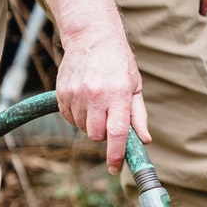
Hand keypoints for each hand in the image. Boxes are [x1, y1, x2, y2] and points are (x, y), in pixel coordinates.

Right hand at [56, 21, 149, 173]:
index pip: (116, 134)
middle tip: (109, 117)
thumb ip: (138, 116)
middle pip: (97, 135)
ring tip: (97, 102)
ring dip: (90, 123)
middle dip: (104, 134)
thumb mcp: (135, 86)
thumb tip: (144, 140)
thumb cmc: (118, 63)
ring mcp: (76, 94)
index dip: (115, 155)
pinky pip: (68, 118)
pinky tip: (84, 99)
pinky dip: (77, 115)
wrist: (91, 37)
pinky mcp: (62, 93)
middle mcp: (96, 96)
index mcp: (118, 95)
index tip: (114, 168)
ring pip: (82, 128)